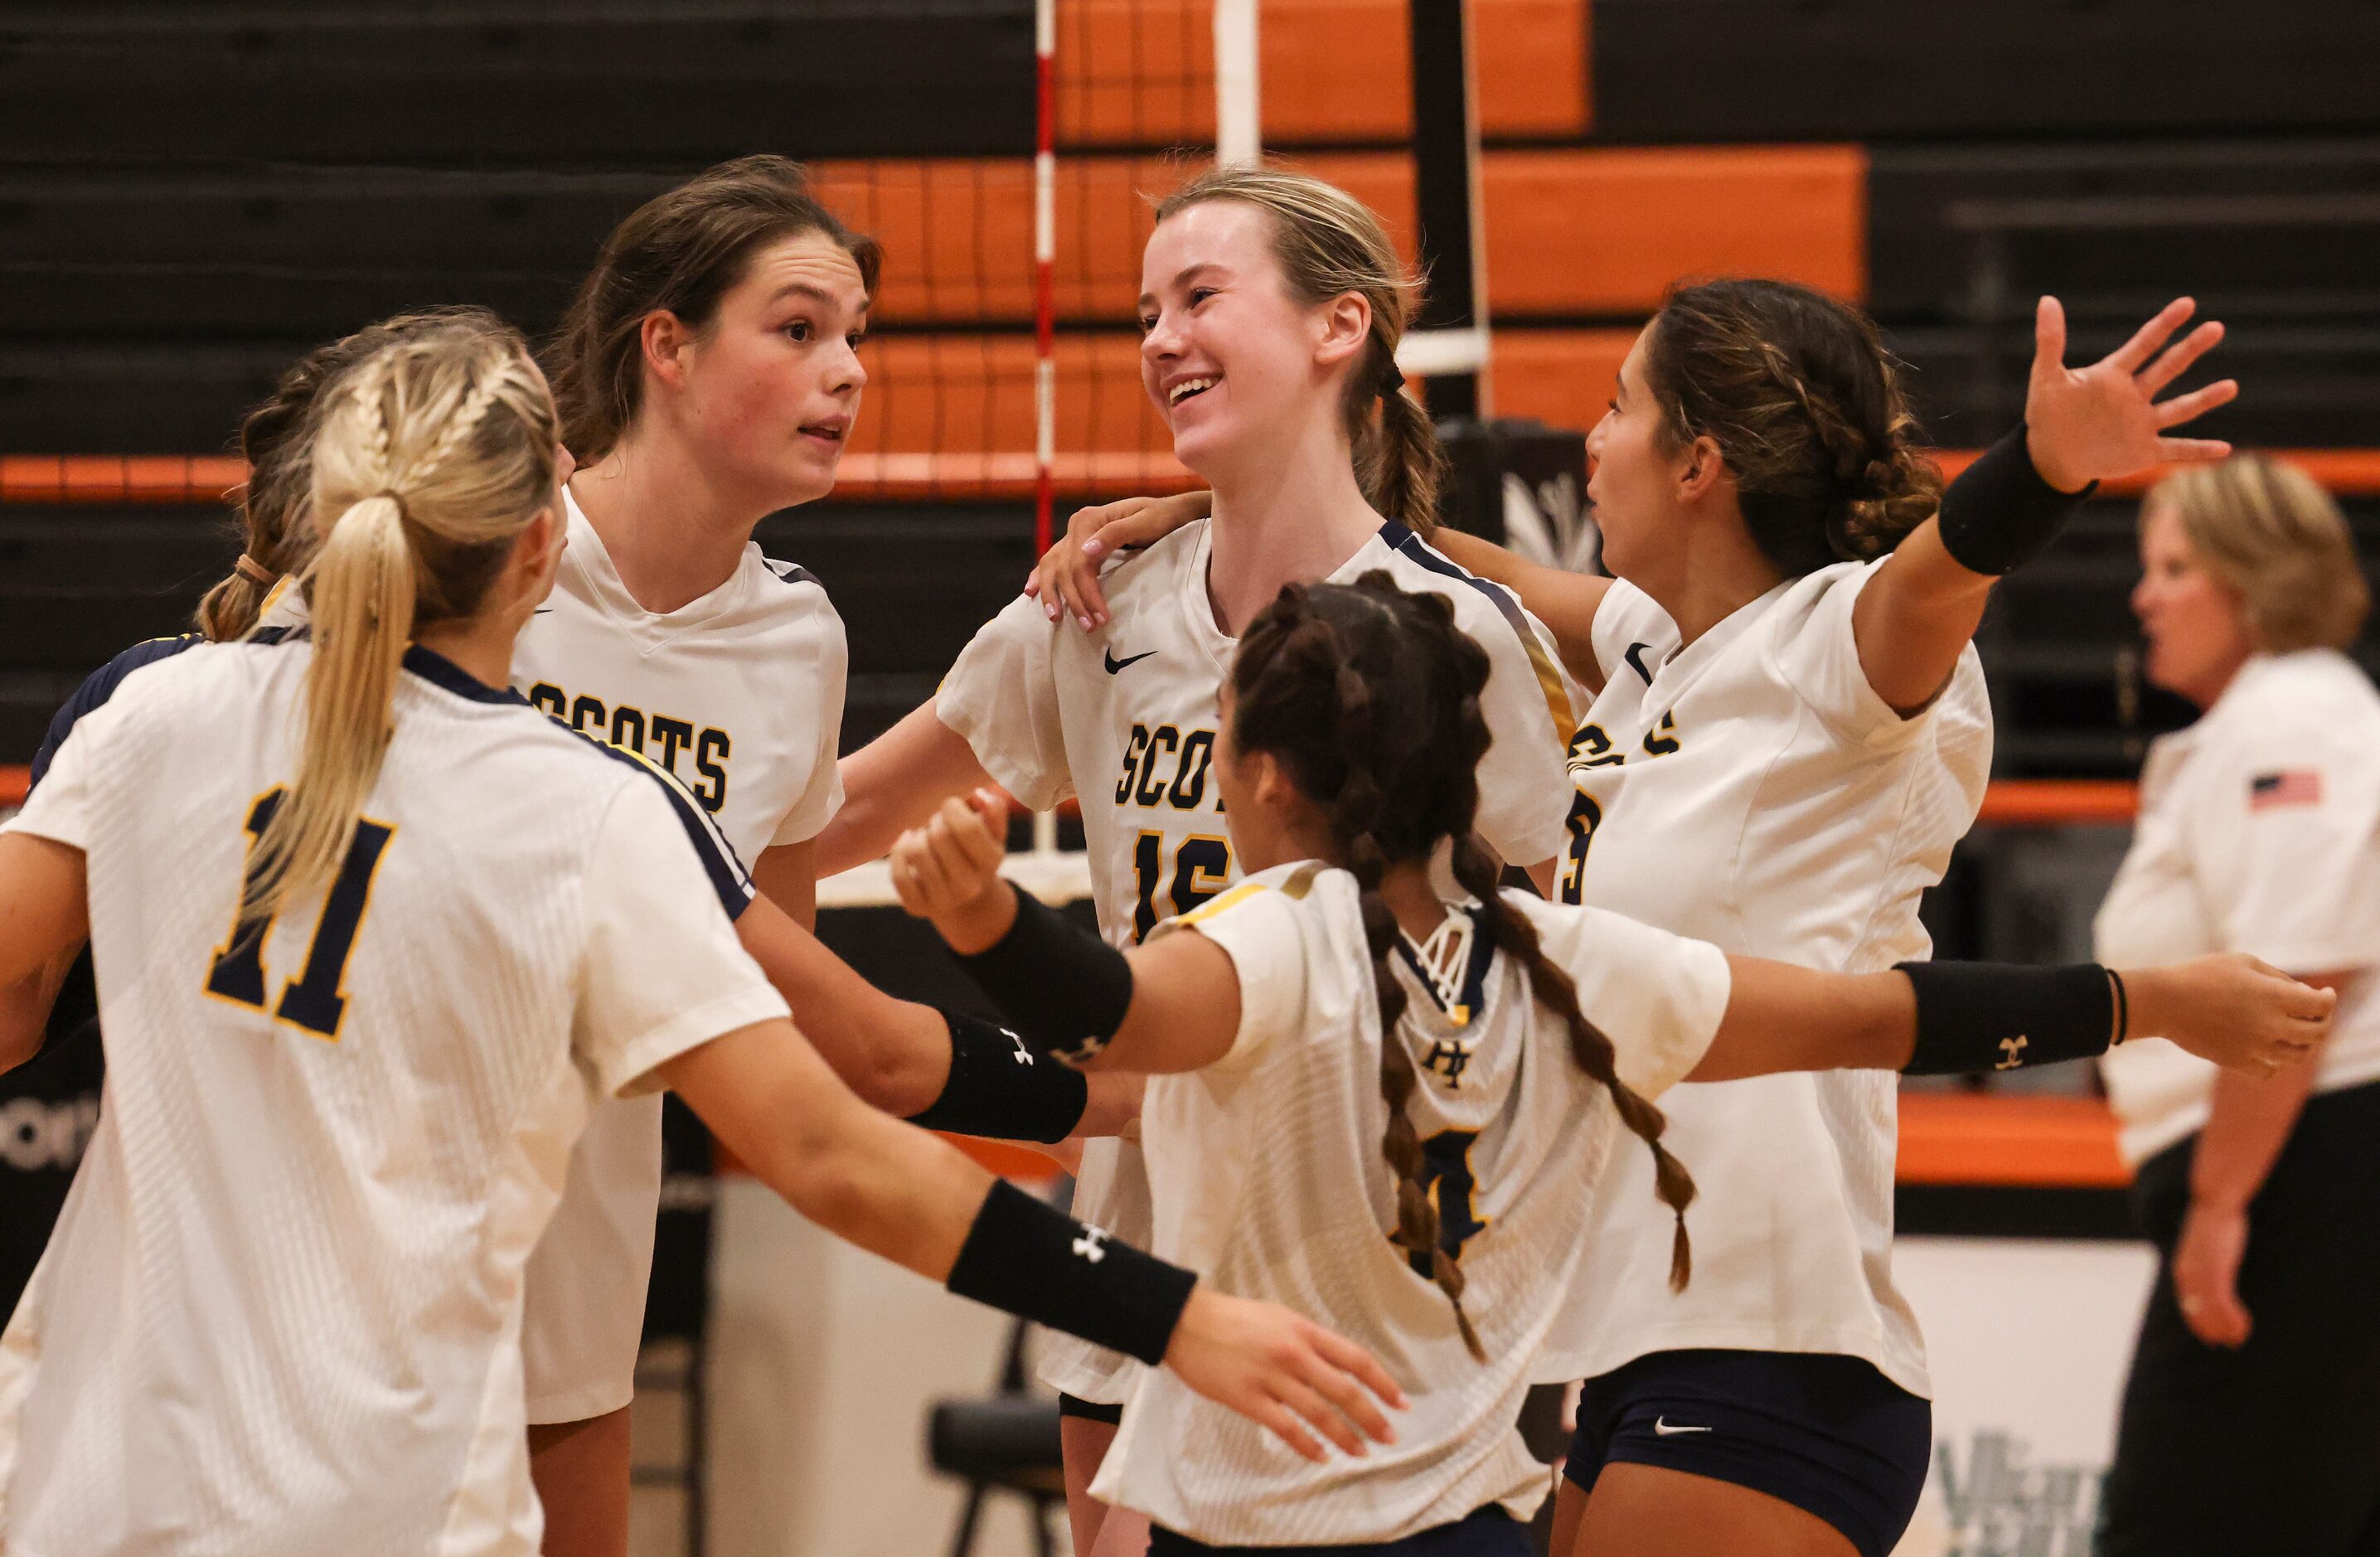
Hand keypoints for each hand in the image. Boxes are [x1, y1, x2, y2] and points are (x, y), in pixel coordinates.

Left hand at [889, 790, 1015, 953]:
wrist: (965, 895)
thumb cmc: (975, 850)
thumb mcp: (993, 830)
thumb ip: (993, 807)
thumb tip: (978, 796)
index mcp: (991, 862)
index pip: (967, 828)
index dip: (953, 807)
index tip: (950, 804)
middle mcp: (969, 886)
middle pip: (939, 836)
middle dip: (934, 820)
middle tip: (938, 822)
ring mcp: (943, 900)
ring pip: (916, 851)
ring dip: (917, 834)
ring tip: (925, 834)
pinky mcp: (918, 907)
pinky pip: (898, 873)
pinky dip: (898, 851)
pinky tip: (908, 843)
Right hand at [1023, 490, 1211, 629]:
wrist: (1168, 512)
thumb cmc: (1161, 518)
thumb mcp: (1145, 523)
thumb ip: (1115, 534)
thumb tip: (1086, 551)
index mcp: (1089, 520)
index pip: (1079, 564)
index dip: (1087, 593)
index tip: (1101, 617)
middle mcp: (1077, 526)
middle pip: (1065, 569)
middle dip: (1075, 601)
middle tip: (1090, 627)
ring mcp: (1074, 535)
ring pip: (1052, 567)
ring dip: (1052, 594)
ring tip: (1055, 618)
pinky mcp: (1076, 544)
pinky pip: (1051, 562)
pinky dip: (1041, 577)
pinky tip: (1031, 591)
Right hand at [1164, 1289, 1406, 1461]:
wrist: (1187, 1322)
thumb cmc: (1234, 1317)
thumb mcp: (1280, 1317)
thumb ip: (1309, 1341)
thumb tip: (1337, 1367)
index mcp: (1304, 1331)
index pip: (1355, 1359)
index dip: (1382, 1383)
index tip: (1400, 1403)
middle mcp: (1294, 1354)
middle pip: (1344, 1391)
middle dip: (1372, 1418)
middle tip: (1390, 1437)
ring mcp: (1271, 1378)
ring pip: (1319, 1414)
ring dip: (1345, 1437)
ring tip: (1362, 1454)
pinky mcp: (1248, 1399)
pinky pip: (1286, 1428)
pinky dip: (1307, 1446)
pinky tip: (1321, 1457)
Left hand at [2022, 296, 2237, 492]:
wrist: (2051, 455)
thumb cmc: (2049, 413)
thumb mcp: (2045, 378)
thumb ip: (2050, 342)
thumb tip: (2047, 299)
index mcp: (2113, 375)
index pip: (2144, 344)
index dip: (2164, 324)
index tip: (2188, 304)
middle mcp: (2134, 395)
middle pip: (2168, 367)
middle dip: (2190, 348)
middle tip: (2216, 328)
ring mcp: (2142, 423)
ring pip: (2180, 408)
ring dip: (2205, 398)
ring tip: (2231, 386)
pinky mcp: (2144, 451)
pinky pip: (2176, 449)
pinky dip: (2198, 451)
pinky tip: (2224, 449)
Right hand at [2121, 954, 2333, 1076]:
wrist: (2163, 1002)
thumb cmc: (2201, 975)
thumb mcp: (2242, 962)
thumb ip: (2278, 978)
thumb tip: (2303, 994)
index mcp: (2273, 996)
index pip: (2321, 1005)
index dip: (2328, 999)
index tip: (2324, 994)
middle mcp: (2270, 1025)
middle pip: (2318, 1033)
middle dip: (2322, 1021)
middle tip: (2315, 1014)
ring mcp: (2254, 1047)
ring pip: (2298, 1055)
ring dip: (2302, 1043)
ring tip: (2292, 1031)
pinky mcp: (2237, 1062)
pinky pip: (2270, 1070)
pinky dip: (2275, 1062)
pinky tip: (2268, 1049)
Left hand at [2172, 1199, 2253, 1347]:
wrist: (2215, 1204)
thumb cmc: (2213, 1226)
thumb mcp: (2204, 1250)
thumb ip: (2205, 1266)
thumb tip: (2214, 1279)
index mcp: (2183, 1271)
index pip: (2187, 1306)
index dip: (2199, 1324)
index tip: (2210, 1339)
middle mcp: (2188, 1276)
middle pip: (2198, 1313)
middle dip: (2213, 1331)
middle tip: (2229, 1344)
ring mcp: (2201, 1274)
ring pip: (2211, 1312)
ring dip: (2227, 1328)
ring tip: (2241, 1339)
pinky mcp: (2216, 1270)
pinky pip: (2223, 1302)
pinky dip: (2233, 1318)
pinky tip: (2245, 1326)